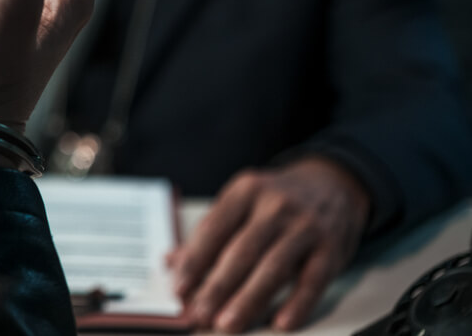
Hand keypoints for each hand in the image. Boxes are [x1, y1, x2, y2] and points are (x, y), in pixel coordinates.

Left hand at [169, 157, 370, 331]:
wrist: (333, 184)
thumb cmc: (276, 200)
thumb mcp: (243, 202)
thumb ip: (211, 232)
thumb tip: (172, 262)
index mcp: (245, 190)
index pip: (214, 228)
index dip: (194, 260)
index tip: (179, 287)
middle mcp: (276, 205)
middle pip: (241, 251)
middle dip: (217, 287)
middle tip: (198, 314)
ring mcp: (306, 226)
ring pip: (273, 268)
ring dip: (248, 300)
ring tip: (227, 324)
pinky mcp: (332, 248)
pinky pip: (312, 280)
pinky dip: (297, 304)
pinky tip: (280, 324)